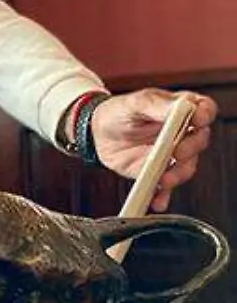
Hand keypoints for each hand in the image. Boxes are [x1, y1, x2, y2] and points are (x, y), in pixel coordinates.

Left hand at [90, 89, 215, 211]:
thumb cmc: (118, 112)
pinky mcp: (159, 171)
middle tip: (177, 152)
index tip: (197, 121)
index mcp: (181, 110)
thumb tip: (181, 107)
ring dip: (178, 174)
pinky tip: (157, 200)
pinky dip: (163, 195)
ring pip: (186, 166)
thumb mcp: (136, 102)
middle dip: (190, 148)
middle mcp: (182, 133)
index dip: (205, 115)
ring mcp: (172, 154)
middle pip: (199, 141)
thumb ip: (157, 105)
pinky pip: (166, 187)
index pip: (205, 110)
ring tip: (165, 178)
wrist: (97, 133)